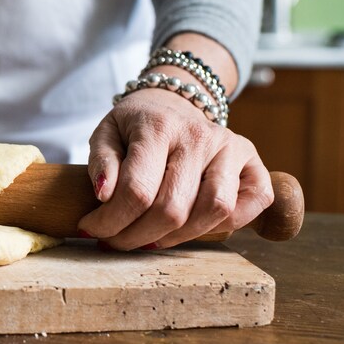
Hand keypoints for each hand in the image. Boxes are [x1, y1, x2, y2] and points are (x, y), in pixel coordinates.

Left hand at [78, 87, 272, 249]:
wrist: (173, 102)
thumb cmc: (136, 125)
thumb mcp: (106, 133)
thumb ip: (101, 161)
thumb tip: (104, 194)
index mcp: (159, 126)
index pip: (137, 189)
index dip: (111, 221)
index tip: (90, 229)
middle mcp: (200, 135)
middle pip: (172, 208)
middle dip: (136, 236)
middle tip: (115, 241)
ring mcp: (231, 148)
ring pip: (214, 211)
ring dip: (177, 238)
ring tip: (148, 239)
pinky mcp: (253, 162)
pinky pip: (250, 206)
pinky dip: (225, 226)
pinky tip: (192, 226)